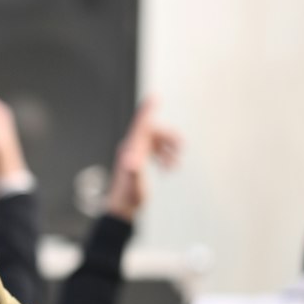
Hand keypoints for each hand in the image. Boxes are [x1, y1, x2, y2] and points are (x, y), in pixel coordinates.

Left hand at [106, 98, 180, 220]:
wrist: (122, 207)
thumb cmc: (128, 196)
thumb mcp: (133, 184)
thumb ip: (133, 172)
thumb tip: (132, 162)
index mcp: (130, 149)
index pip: (141, 125)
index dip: (148, 110)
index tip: (155, 96)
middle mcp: (131, 148)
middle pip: (153, 132)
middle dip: (169, 137)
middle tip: (181, 148)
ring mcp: (135, 153)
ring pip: (156, 140)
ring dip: (169, 148)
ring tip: (175, 165)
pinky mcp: (139, 160)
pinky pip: (154, 149)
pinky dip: (165, 155)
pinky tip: (169, 168)